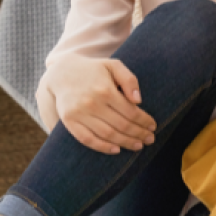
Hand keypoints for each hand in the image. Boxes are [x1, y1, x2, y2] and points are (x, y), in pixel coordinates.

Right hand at [38, 55, 156, 154]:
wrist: (62, 72)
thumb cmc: (94, 69)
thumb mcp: (114, 66)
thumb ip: (129, 80)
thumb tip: (138, 101)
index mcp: (105, 90)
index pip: (130, 111)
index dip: (144, 121)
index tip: (153, 126)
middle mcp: (92, 103)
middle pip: (121, 125)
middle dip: (138, 134)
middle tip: (150, 139)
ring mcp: (79, 114)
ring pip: (106, 134)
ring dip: (125, 142)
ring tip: (138, 146)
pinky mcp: (69, 121)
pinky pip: (87, 139)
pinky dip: (102, 147)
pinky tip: (116, 150)